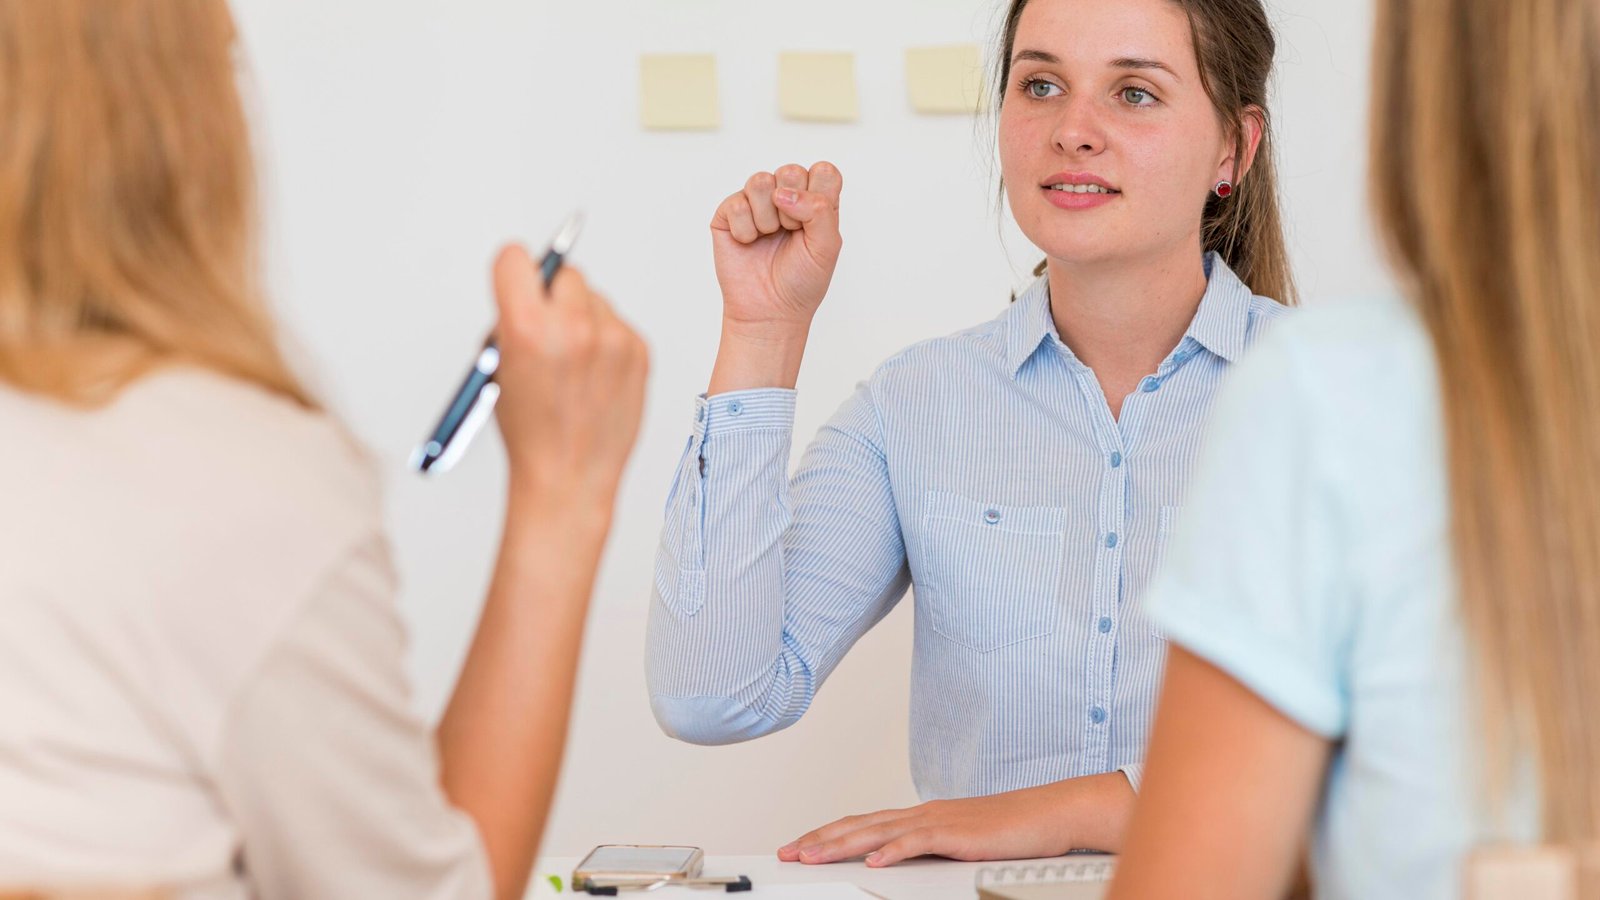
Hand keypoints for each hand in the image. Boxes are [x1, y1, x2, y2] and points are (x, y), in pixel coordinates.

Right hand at [489, 246, 648, 506]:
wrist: (570, 476)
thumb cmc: (531, 431)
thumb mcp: (501, 367)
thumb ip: (515, 319)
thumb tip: (531, 287)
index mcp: (528, 327)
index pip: (516, 258)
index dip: (512, 274)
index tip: (515, 285)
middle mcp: (574, 326)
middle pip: (564, 273)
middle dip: (552, 296)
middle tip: (547, 329)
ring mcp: (612, 339)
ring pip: (595, 298)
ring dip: (582, 317)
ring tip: (573, 363)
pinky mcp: (639, 351)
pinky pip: (618, 323)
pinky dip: (606, 340)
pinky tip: (595, 375)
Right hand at [710, 162, 843, 333]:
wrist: (770, 311)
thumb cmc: (801, 281)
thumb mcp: (827, 247)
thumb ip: (819, 210)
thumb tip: (782, 193)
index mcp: (815, 201)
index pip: (823, 171)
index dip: (818, 195)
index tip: (813, 224)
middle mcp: (786, 196)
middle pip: (791, 171)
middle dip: (792, 209)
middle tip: (790, 233)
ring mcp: (756, 202)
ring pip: (760, 181)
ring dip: (767, 218)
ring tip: (768, 238)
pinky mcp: (729, 212)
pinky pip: (737, 203)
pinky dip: (745, 230)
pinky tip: (749, 243)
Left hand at [776, 775, 1133, 867]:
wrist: (1048, 813)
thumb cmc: (1010, 830)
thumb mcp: (957, 842)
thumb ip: (927, 849)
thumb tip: (897, 862)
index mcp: (920, 816)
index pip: (862, 823)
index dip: (827, 834)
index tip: (799, 846)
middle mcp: (922, 813)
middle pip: (859, 824)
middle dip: (820, 839)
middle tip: (788, 853)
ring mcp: (939, 821)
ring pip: (879, 831)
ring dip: (842, 844)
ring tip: (813, 856)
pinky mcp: (959, 834)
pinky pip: (920, 842)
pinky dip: (894, 850)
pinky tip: (874, 860)